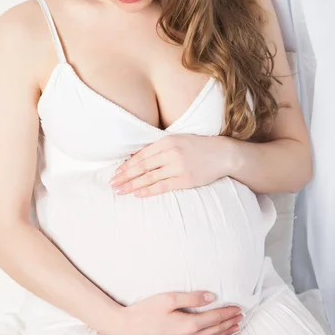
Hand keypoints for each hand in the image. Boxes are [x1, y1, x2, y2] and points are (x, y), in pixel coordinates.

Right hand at [104, 291, 242, 334]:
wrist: (128, 328)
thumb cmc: (146, 310)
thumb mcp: (168, 298)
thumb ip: (191, 297)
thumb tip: (211, 296)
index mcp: (188, 324)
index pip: (215, 318)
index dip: (228, 312)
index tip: (239, 307)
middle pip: (216, 329)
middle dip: (230, 322)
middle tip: (242, 316)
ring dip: (225, 332)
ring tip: (235, 326)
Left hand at [109, 135, 230, 197]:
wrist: (222, 154)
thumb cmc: (198, 147)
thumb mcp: (179, 140)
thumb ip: (161, 148)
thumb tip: (139, 158)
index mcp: (168, 141)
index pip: (142, 155)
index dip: (127, 165)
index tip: (116, 172)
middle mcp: (171, 153)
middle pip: (142, 166)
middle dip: (125, 175)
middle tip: (112, 183)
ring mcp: (178, 167)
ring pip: (149, 177)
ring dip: (132, 185)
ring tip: (120, 190)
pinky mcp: (185, 179)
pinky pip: (162, 186)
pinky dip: (148, 190)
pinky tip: (138, 194)